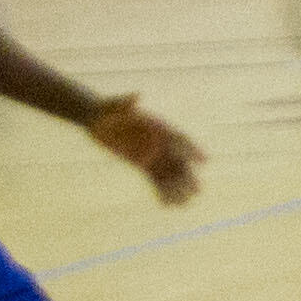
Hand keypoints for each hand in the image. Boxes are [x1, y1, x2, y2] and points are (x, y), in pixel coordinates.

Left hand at [88, 92, 203, 205]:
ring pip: (168, 173)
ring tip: (184, 204)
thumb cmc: (107, 108)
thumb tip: (136, 96)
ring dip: (177, 188)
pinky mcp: (141, 163)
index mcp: (157, 127)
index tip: (204, 161)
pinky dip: (161, 191)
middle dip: (188, 176)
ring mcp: (151, 153)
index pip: (179, 139)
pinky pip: (154, 179)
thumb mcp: (114, 105)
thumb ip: (126, 102)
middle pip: (178, 160)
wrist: (96, 117)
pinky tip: (166, 205)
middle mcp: (158, 141)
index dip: (192, 150)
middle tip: (197, 190)